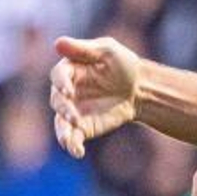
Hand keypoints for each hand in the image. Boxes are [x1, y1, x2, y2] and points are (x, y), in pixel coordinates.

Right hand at [49, 36, 143, 157]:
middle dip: (64, 109)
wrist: (139, 88)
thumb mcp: (107, 50)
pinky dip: (72, 146)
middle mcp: (66, 91)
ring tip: (68, 141)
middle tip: (73, 117)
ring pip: (60, 123)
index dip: (61, 83)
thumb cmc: (122, 64)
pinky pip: (72, 138)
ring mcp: (72, 110)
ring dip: (62, 132)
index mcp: (69, 70)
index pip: (58, 76)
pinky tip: (77, 153)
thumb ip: (83, 49)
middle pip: (57, 101)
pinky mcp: (82, 127)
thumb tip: (57, 42)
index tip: (68, 91)